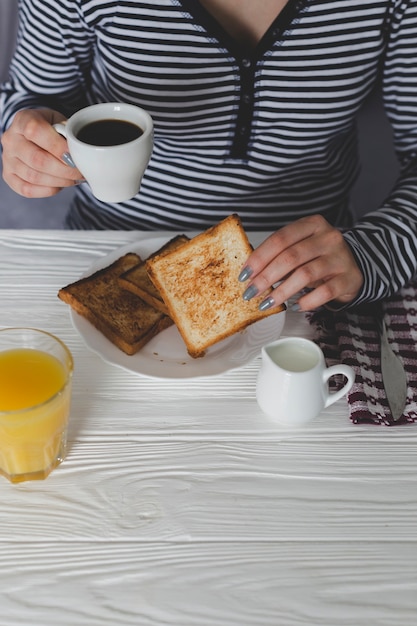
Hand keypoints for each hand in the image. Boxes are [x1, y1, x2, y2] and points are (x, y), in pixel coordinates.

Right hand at [1, 108, 82, 197]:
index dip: (57, 146)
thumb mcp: (60, 121)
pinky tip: (59, 185)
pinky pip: (28, 189)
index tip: (74, 156)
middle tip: (79, 172)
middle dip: (64, 169)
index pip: (35, 131)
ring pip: (34, 176)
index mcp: (22, 119)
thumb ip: (67, 133)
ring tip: (73, 179)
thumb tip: (79, 151)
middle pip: (37, 159)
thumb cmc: (50, 128)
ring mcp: (7, 159)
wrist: (32, 135)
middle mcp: (11, 139)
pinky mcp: (9, 176)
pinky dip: (48, 190)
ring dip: (59, 181)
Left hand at [239, 215, 363, 310]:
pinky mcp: (349, 277)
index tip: (244, 274)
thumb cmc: (320, 257)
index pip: (280, 239)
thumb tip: (250, 273)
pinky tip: (296, 306)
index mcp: (312, 224)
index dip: (259, 258)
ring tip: (267, 303)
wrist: (355, 265)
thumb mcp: (302, 248)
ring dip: (282, 291)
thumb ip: (280, 255)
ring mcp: (340, 257)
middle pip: (290, 257)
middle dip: (266, 277)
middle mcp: (328, 237)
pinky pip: (325, 292)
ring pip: (305, 274)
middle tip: (251, 292)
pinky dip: (307, 301)